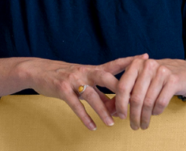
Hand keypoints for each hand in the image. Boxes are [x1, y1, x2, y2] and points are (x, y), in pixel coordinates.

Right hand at [18, 54, 141, 129]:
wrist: (40, 71)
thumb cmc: (67, 76)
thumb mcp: (84, 79)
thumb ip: (100, 90)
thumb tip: (116, 106)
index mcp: (93, 68)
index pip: (115, 63)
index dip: (130, 61)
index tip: (146, 58)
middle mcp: (86, 72)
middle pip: (107, 78)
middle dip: (120, 90)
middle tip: (133, 102)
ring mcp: (74, 81)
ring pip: (92, 97)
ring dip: (103, 111)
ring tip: (112, 123)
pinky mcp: (62, 90)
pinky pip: (76, 106)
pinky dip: (85, 118)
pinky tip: (92, 127)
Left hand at [113, 56, 185, 129]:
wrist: (184, 71)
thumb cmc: (157, 78)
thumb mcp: (140, 81)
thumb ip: (125, 94)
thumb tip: (110, 112)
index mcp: (136, 64)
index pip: (123, 87)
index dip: (120, 104)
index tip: (121, 116)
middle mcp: (148, 65)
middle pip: (136, 97)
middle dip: (134, 115)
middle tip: (134, 126)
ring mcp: (162, 71)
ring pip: (148, 102)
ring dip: (145, 117)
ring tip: (144, 124)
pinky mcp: (174, 80)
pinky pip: (161, 102)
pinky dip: (156, 111)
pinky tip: (155, 113)